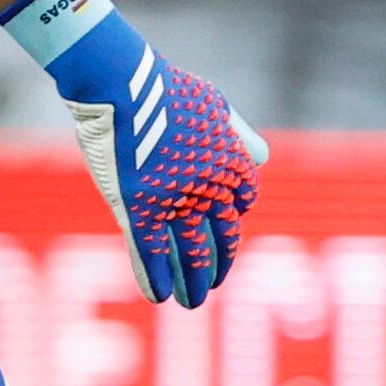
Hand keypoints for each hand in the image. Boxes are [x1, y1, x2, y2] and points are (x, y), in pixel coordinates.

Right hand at [0, 0, 264, 305]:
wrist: (121, 82)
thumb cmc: (165, 88)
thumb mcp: (215, 105)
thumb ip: (238, 135)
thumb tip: (263, 158)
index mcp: (232, 162)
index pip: (242, 202)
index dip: (233, 218)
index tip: (222, 229)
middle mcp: (211, 188)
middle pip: (223, 238)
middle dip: (219, 265)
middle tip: (214, 284)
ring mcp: (176, 201)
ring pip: (191, 254)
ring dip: (193, 283)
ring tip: (192, 303)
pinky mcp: (141, 208)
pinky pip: (152, 252)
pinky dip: (157, 276)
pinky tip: (160, 296)